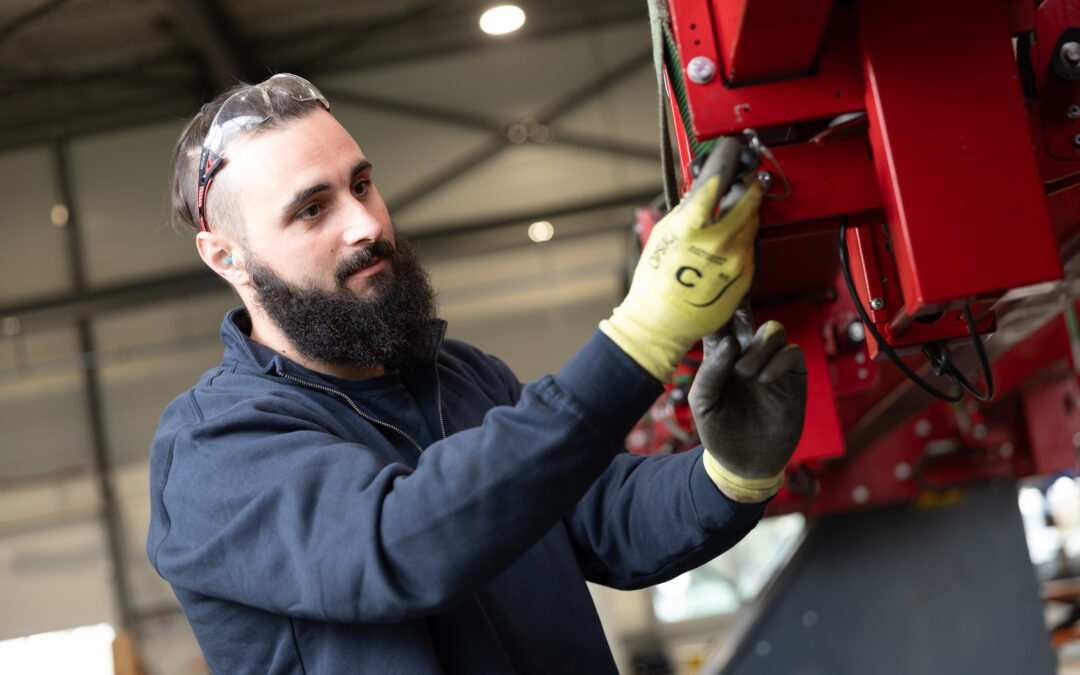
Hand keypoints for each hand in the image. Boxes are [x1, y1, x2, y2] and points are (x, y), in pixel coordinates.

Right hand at [600, 138, 761, 380]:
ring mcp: (736, 259)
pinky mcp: (746, 275)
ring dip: (744, 212)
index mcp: (692, 226)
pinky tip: (724, 246)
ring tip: (727, 215)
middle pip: (748, 197)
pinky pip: (749, 247)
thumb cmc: (656, 280)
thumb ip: (688, 209)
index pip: (717, 178)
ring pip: (752, 222)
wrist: (662, 322)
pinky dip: (740, 239)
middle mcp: (719, 240)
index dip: (727, 156)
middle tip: (742, 177)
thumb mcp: (664, 234)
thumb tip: (705, 187)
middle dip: (747, 182)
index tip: (730, 146)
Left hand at [688, 311, 806, 502]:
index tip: (714, 291)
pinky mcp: (792, 378)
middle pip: (747, 319)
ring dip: (759, 346)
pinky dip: (777, 362)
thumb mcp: (703, 404)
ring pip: (773, 330)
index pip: (719, 325)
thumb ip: (710, 372)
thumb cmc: (720, 432)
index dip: (718, 308)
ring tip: (745, 372)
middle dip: (742, 308)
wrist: (745, 463)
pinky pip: (792, 354)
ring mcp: (770, 365)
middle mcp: (746, 356)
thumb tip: (729, 343)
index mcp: (720, 359)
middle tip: (738, 303)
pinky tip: (763, 380)